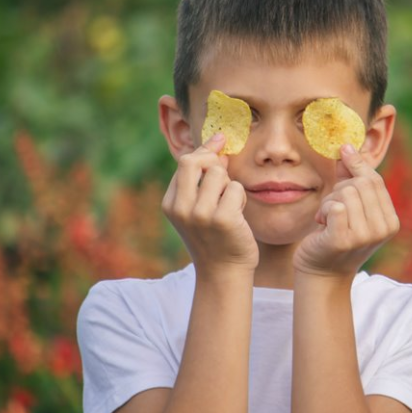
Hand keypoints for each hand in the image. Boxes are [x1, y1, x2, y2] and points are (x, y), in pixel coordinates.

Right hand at [162, 133, 258, 276]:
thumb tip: (217, 146)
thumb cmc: (214, 237)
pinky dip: (241, 198)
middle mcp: (181, 208)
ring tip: (230, 205)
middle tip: (225, 174)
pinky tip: (238, 215)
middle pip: (194, 161)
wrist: (224, 272)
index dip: (205, 151)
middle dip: (213, 161)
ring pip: (219, 174)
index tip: (220, 140)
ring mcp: (200, 215)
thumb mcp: (197, 209)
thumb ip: (200, 181)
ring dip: (230, 185)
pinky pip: (236, 189)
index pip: (185, 162)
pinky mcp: (222, 220)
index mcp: (170, 204)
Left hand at [294, 144, 399, 277]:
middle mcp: (383, 229)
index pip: (375, 180)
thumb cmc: (334, 235)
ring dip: (329, 202)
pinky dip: (324, 211)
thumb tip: (347, 146)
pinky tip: (322, 225)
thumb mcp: (348, 205)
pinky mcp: (344, 239)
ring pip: (345, 192)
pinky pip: (334, 206)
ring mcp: (365, 236)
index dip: (357, 163)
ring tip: (327, 219)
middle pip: (360, 184)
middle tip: (331, 207)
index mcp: (391, 221)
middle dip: (340, 189)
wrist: (321, 272)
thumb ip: (348, 177)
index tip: (343, 149)